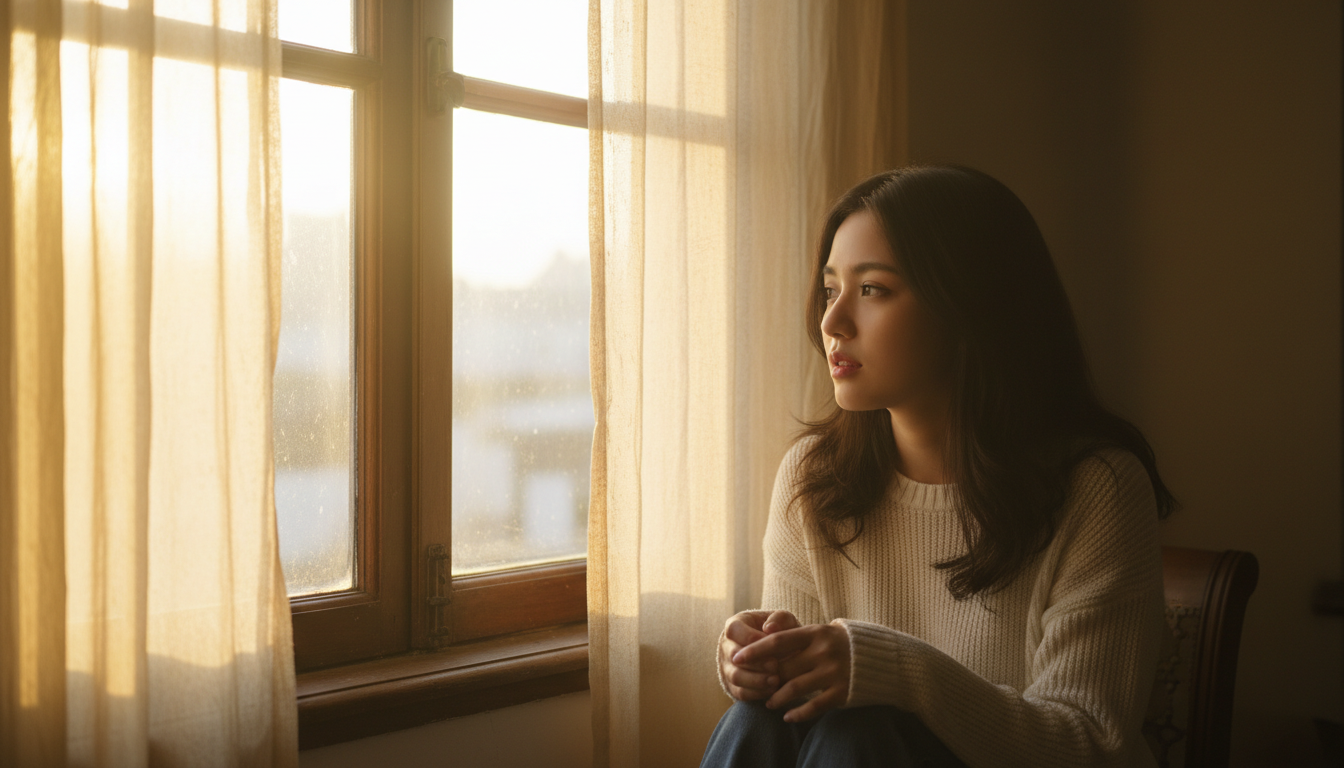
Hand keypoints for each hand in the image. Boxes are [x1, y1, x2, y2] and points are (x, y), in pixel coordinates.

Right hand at [718, 610, 800, 700]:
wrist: (778, 652)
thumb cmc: (780, 632)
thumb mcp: (783, 620)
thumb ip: (780, 619)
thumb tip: (770, 627)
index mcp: (735, 625)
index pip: (734, 630)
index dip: (751, 638)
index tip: (772, 644)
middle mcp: (726, 646)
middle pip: (733, 656)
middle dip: (756, 662)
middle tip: (775, 666)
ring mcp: (727, 667)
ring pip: (735, 676)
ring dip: (756, 680)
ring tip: (776, 680)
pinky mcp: (732, 686)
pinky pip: (740, 692)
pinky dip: (756, 693)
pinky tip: (772, 690)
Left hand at [732, 621, 850, 721]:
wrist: (876, 656)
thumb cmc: (835, 643)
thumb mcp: (816, 632)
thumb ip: (791, 632)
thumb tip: (764, 630)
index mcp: (815, 633)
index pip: (778, 641)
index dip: (756, 650)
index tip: (737, 657)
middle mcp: (824, 651)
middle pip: (784, 667)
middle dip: (765, 678)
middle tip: (753, 686)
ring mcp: (834, 672)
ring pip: (795, 688)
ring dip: (777, 698)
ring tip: (768, 703)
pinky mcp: (842, 691)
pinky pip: (815, 706)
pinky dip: (798, 713)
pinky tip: (786, 716)